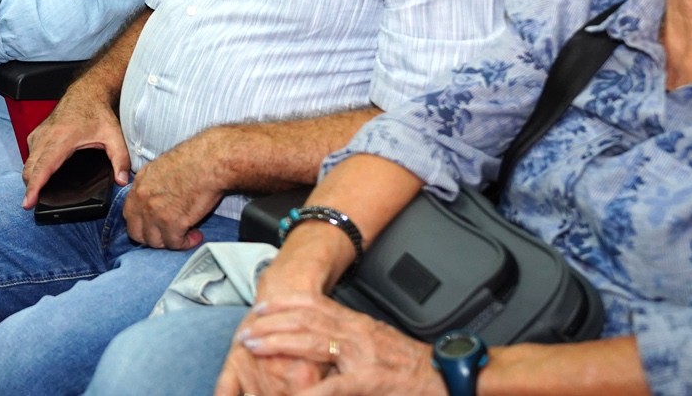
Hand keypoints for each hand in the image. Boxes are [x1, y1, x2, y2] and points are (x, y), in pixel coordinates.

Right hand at [19, 84, 131, 208]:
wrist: (87, 92)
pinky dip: (32, 167)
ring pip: (27, 162)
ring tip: (37, 192)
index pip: (43, 167)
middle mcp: (46, 136)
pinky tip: (41, 174)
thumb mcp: (114, 136)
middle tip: (32, 204)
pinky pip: (29, 155)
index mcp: (62, 139)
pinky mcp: (36, 134)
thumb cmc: (97, 112)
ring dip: (30, 177)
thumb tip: (122, 181)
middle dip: (29, 187)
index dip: (34, 187)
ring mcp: (39, 134)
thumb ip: (120, 160)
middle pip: (29, 169)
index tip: (28, 202)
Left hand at [120, 132, 227, 249]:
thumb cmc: (193, 159)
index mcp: (139, 184)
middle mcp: (142, 200)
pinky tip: (195, 236)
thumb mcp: (162, 167)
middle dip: (152, 238)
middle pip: (136, 233)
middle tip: (168, 235)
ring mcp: (155, 214)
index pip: (129, 214)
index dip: (141, 224)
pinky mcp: (172, 224)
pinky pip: (174, 244)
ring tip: (185, 235)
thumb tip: (157, 198)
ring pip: (154, 242)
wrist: (209, 162)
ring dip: (170, 242)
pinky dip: (185, 243)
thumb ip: (153, 186)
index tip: (154, 226)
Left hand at [221, 293, 442, 395]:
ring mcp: (362, 356)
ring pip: (312, 343)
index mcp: (356, 324)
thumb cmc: (411, 364)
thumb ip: (348, 338)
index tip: (260, 307)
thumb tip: (320, 336)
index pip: (314, 305)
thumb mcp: (375, 342)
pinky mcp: (370, 380)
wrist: (446, 374)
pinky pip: (334, 386)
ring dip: (279, 344)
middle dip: (271, 325)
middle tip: (245, 330)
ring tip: (254, 348)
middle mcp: (355, 333)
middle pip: (305, 321)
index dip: (284, 305)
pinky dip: (310, 392)